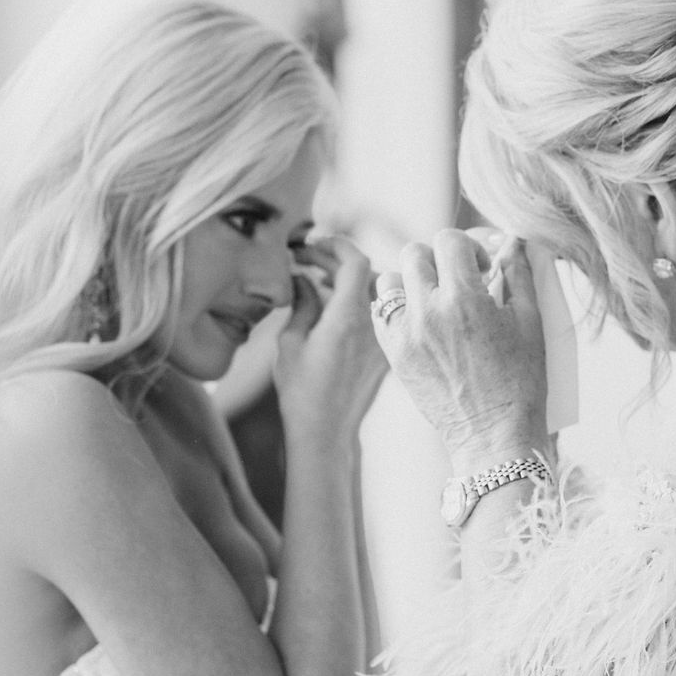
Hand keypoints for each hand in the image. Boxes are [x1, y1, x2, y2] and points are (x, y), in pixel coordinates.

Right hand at [274, 235, 387, 441]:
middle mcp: (372, 323)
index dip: (335, 245)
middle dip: (335, 260)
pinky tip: (334, 307)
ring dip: (348, 279)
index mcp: (347, 316)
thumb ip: (301, 303)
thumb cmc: (301, 391)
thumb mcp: (290, 342)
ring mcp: (382, 337)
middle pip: (365, 272)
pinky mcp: (385, 351)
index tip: (313, 243)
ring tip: (318, 280)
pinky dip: (358, 300)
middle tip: (306, 260)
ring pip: (374, 291)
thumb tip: (302, 277)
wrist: (326, 432)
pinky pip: (378, 312)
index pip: (355, 261)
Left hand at [371, 229, 548, 469]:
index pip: (449, 240)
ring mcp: (405, 334)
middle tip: (458, 281)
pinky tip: (421, 320)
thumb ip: (519, 274)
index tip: (481, 268)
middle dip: (439, 260)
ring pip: (389, 279)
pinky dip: (397, 308)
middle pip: (415, 253)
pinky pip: (380, 312)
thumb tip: (513, 242)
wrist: (493, 434)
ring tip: (434, 299)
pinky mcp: (394, 354)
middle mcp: (428, 312)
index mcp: (464, 299)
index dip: (468, 247)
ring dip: (410, 281)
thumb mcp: (530, 322)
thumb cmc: (520, 381)